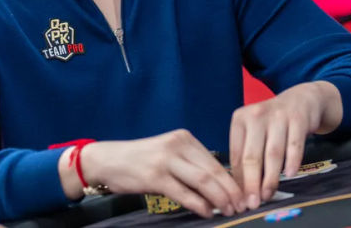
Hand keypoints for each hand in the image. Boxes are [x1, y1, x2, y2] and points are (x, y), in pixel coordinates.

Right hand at [63, 130, 245, 217]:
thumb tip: (220, 188)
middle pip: (213, 172)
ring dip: (220, 199)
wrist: (108, 160)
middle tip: (240, 207)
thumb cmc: (140, 160)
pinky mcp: (155, 176)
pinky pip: (185, 193)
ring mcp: (166, 160)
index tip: (242, 196)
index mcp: (184, 138)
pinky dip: (200, 205)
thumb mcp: (169, 156)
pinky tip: (207, 212)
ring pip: (203, 181)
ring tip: (228, 211)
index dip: (232, 181)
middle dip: (230, 192)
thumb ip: (191, 166)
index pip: (216, 161)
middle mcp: (177, 145)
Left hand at [229, 81, 342, 208]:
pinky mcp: (298, 119)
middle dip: (251, 183)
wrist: (302, 99)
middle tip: (252, 203)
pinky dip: (292, 160)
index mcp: (240, 119)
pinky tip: (289, 175)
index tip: (239, 198)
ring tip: (267, 195)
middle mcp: (255, 115)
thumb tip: (241, 188)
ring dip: (270, 178)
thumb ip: (247, 154)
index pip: (236, 155)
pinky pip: (294, 144)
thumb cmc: (273, 122)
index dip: (238, 179)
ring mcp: (277, 116)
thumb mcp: (255, 131)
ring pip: (272, 153)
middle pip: (252, 156)